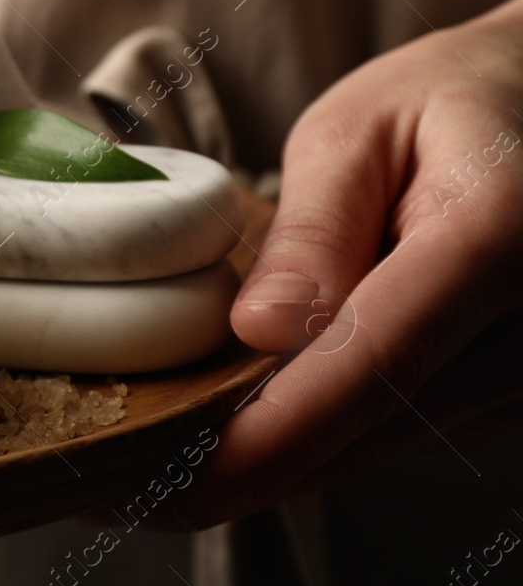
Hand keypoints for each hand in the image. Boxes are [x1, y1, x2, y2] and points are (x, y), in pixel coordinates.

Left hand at [172, 0, 522, 526]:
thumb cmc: (453, 98)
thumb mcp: (363, 127)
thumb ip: (315, 228)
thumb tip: (260, 331)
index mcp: (497, 239)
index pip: (372, 364)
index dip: (266, 436)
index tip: (170, 480)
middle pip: (362, 430)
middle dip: (229, 473)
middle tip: (102, 486)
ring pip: (368, 447)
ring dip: (258, 464)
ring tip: (136, 468)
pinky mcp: (502, 400)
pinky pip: (387, 433)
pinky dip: (302, 439)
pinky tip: (215, 437)